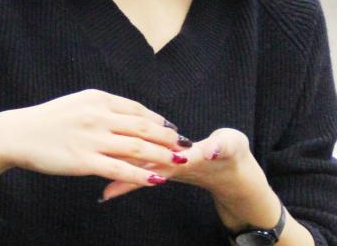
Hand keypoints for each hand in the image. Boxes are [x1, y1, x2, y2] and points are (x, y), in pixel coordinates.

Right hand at [0, 89, 187, 187]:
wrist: (17, 134)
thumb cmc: (46, 121)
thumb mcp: (76, 104)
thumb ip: (100, 108)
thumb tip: (124, 116)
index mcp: (97, 99)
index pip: (136, 109)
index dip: (158, 121)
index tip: (172, 129)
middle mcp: (98, 115)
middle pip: (143, 127)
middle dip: (167, 138)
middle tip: (184, 146)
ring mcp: (92, 138)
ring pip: (137, 148)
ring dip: (161, 156)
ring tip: (177, 163)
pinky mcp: (84, 161)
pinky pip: (120, 169)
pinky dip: (141, 175)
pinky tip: (156, 180)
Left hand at [100, 127, 267, 203]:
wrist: (232, 170)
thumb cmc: (231, 153)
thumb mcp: (231, 146)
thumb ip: (222, 147)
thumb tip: (212, 151)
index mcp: (187, 156)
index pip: (163, 158)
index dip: (145, 159)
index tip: (124, 161)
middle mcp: (173, 165)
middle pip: (146, 168)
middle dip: (126, 170)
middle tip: (105, 178)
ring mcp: (167, 167)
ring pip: (142, 171)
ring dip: (123, 176)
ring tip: (104, 190)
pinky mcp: (164, 166)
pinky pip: (142, 173)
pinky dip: (127, 178)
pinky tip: (109, 190)